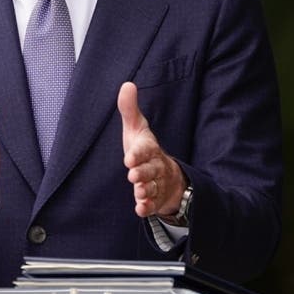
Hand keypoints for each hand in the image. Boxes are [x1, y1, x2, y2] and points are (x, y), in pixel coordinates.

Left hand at [117, 81, 183, 217]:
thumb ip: (129, 110)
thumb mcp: (137, 129)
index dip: (138, 154)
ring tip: (138, 192)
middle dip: (142, 173)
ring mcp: (157, 183)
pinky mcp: (156, 199)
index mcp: (149, 149)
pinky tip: (140, 209)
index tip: (129, 157)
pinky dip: (147, 207)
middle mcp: (155, 166)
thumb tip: (127, 84)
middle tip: (133, 176)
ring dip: (145, 190)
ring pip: (152, 187)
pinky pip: (152, 204)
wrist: (167, 175)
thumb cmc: (145, 150)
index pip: (146, 150)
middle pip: (150, 170)